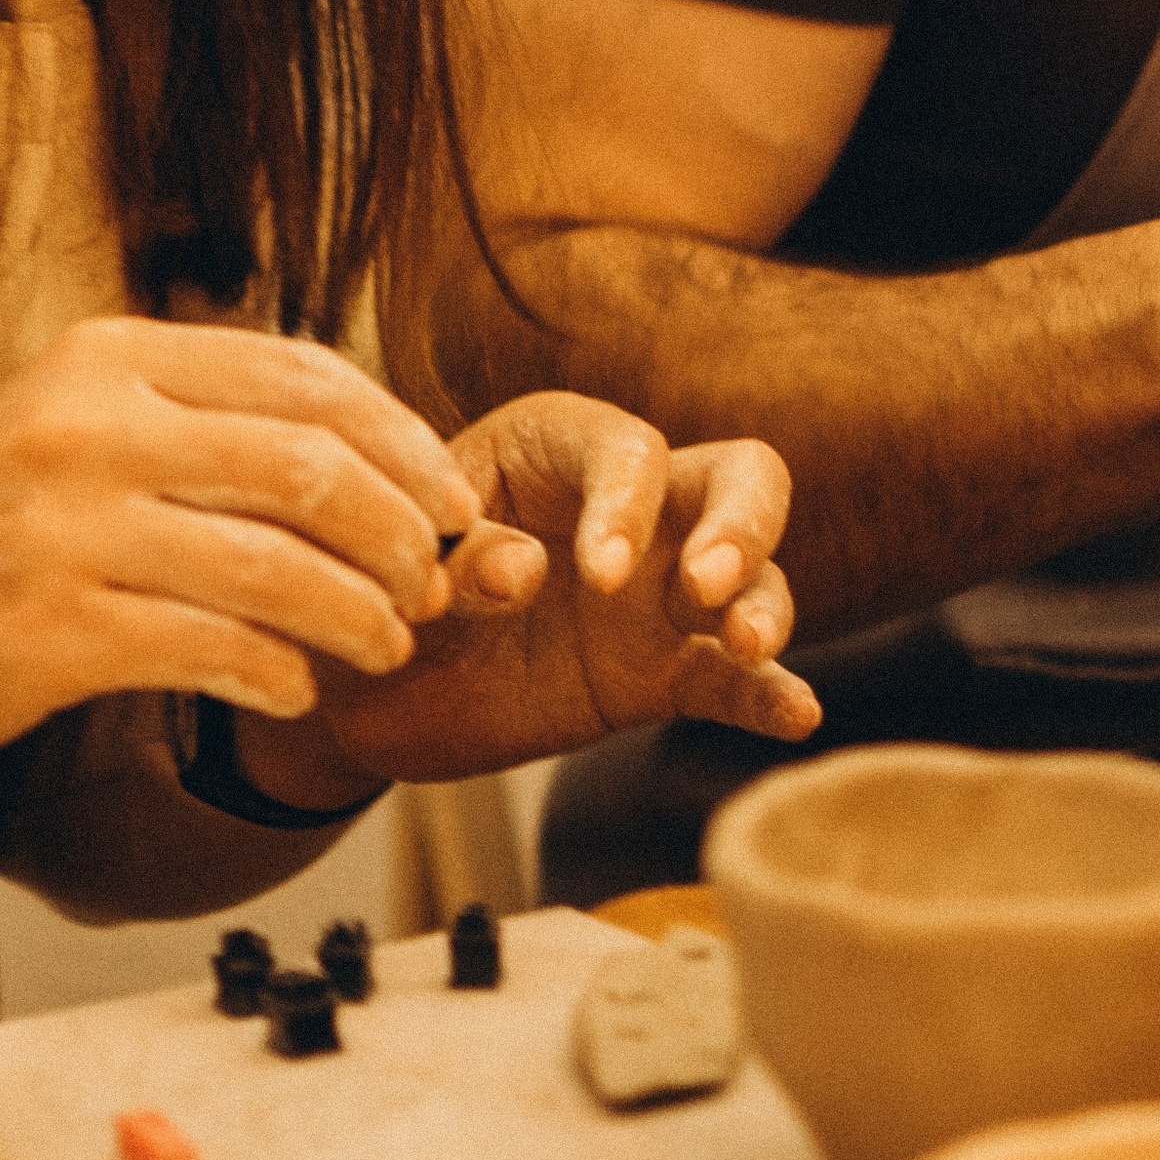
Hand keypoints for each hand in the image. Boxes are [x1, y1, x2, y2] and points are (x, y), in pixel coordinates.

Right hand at [0, 317, 473, 852]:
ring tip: (385, 649)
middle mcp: (88, 426)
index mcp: (103, 358)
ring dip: (361, 617)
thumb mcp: (58, 426)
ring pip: (278, 566)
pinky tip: (294, 694)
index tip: (450, 499)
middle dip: (403, 534)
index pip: (303, 374)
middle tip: (434, 588)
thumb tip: (352, 456)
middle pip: (311, 464)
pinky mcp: (48, 633)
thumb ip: (182, 424)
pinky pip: (212, 653)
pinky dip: (279, 678)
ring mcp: (65, 529)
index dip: (402, 438)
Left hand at [235, 390, 819, 799]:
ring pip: (756, 571)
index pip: (624, 446)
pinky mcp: (665, 672)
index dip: (627, 502)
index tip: (600, 575)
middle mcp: (623, 506)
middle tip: (709, 586)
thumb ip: (454, 561)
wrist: (361, 693)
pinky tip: (798, 713)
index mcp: (547, 448)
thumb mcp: (391, 570)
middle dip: (743, 522)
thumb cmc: (372, 591)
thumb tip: (527, 571)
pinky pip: (735, 679)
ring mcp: (656, 591)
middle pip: (736, 477)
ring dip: (765, 602)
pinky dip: (771, 694)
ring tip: (745, 646)